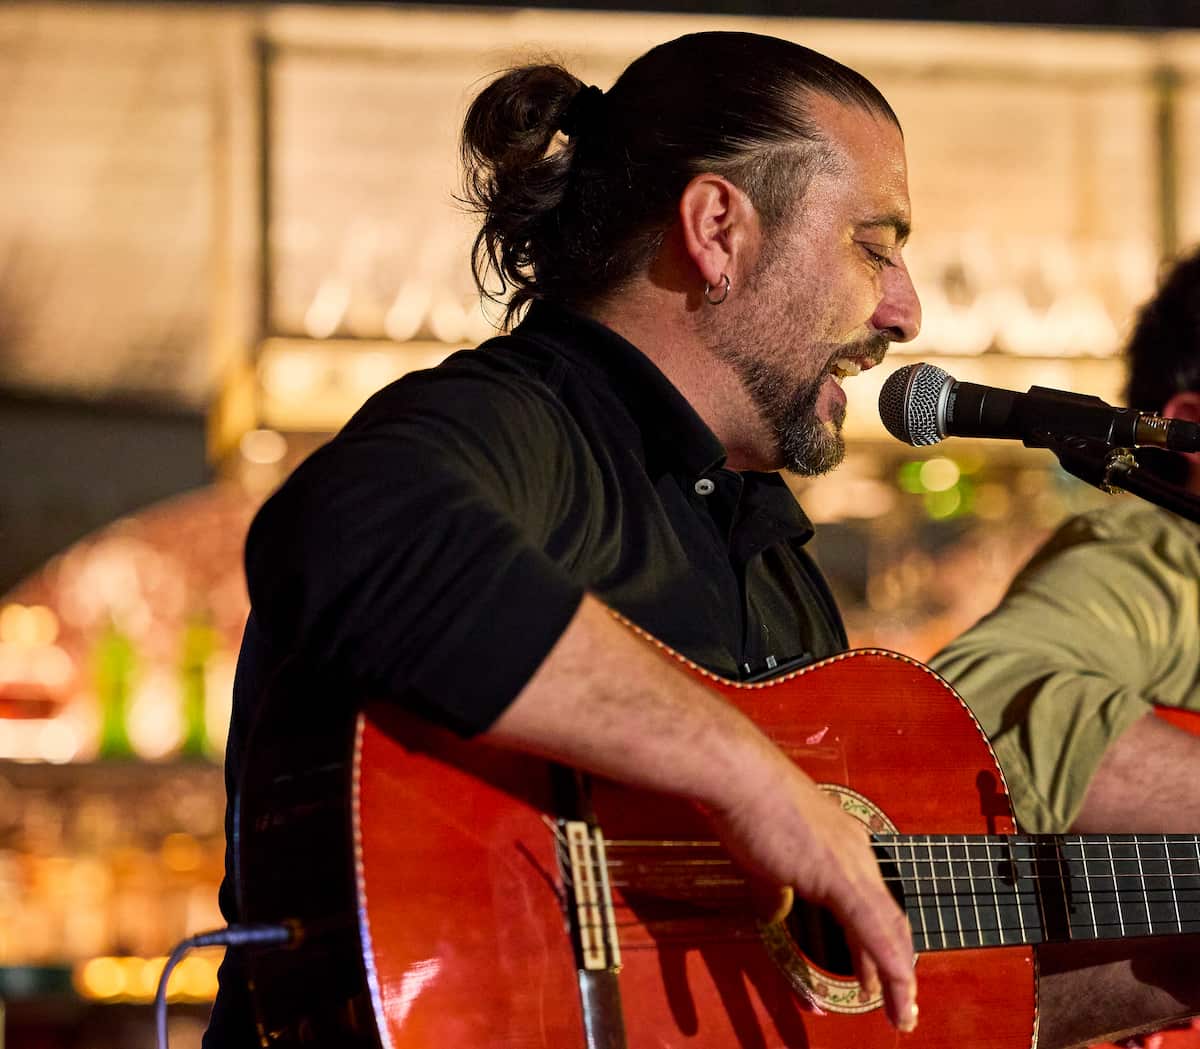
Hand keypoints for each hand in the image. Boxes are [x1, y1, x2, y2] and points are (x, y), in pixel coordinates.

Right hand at [708, 761, 917, 1032]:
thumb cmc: (747, 802)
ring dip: (898, 974)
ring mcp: (852, 863)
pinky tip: (897, 986)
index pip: (873, 902)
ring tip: (902, 1009)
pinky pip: (873, 930)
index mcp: (844, 844)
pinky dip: (888, 963)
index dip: (880, 940)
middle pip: (888, 919)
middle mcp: (857, 852)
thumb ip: (775, 888)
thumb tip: (774, 911)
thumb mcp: (765, 854)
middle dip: (896, 963)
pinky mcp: (838, 876)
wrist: (741, 776)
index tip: (881, 970)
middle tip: (902, 999)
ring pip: (888, 929)